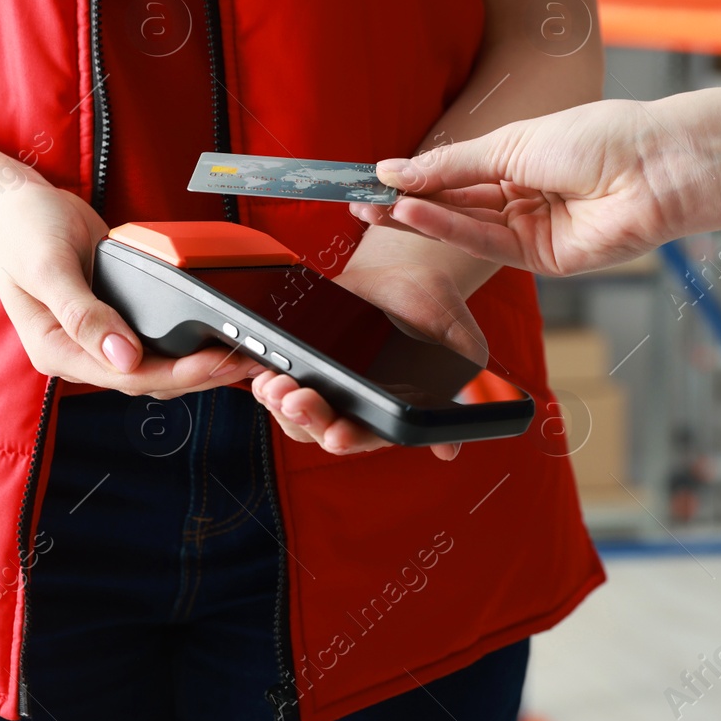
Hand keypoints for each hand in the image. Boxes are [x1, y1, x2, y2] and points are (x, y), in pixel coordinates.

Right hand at [0, 178, 261, 397]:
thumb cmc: (23, 231)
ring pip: (154, 366)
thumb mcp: (49, 267)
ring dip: (196, 364)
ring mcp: (97, 338)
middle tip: (247, 363)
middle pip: (146, 378)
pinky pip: (154, 342)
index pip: (125, 376)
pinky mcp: (114, 319)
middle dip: (197, 375)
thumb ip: (84, 314)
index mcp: (56, 350)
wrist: (14, 205)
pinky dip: (183, 342)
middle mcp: (78, 353)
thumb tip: (124, 357)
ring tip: (241, 355)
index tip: (217, 363)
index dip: (176, 374)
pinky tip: (213, 335)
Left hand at [251, 262, 485, 461]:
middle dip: (307, 418)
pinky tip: (257, 368)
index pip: (366, 434)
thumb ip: (463, 388)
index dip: (349, 438)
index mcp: (388, 409)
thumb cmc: (434, 311)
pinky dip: (261, 376)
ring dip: (279, 402)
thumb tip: (450, 450)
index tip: (337, 433)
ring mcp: (324, 385)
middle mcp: (353, 404)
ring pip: (293, 411)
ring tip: (273, 383)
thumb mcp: (461, 343)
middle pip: (321, 428)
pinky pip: (274, 377)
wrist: (402, 271)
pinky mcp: (300, 360)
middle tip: (296, 398)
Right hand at [352, 100, 696, 275]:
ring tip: (378, 208)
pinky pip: (486, 244)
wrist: (653, 167)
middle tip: (360, 202)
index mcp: (520, 160)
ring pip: (464, 226)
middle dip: (407, 203)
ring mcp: (531, 228)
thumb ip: (451, 164)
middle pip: (454, 203)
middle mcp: (523, 195)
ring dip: (420, 218)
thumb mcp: (511, 141)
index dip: (414, 176)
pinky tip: (414, 215)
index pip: (455, 172)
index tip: (372, 177)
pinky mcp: (541, 258)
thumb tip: (395, 169)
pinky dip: (448, 230)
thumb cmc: (598, 138)